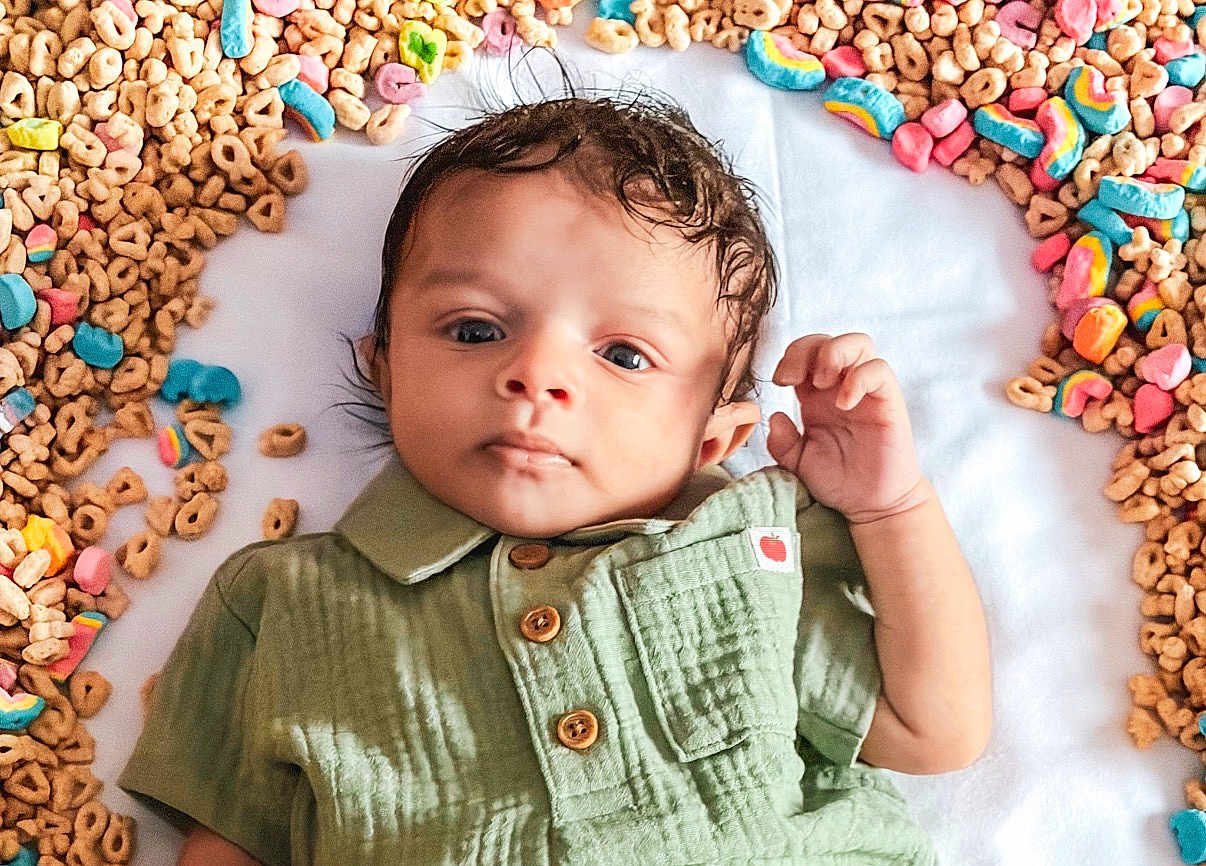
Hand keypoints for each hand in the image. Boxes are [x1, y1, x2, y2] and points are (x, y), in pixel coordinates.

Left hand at [766, 333, 927, 523]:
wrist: (871, 504)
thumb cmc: (837, 480)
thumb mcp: (798, 463)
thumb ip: (782, 443)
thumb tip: (775, 416)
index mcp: (815, 395)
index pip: (804, 354)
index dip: (789, 357)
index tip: (779, 382)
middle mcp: (840, 386)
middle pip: (827, 340)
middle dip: (805, 350)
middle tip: (792, 380)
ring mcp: (866, 391)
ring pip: (858, 343)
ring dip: (834, 354)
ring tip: (820, 384)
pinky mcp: (888, 401)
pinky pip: (879, 370)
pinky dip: (858, 379)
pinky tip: (844, 404)